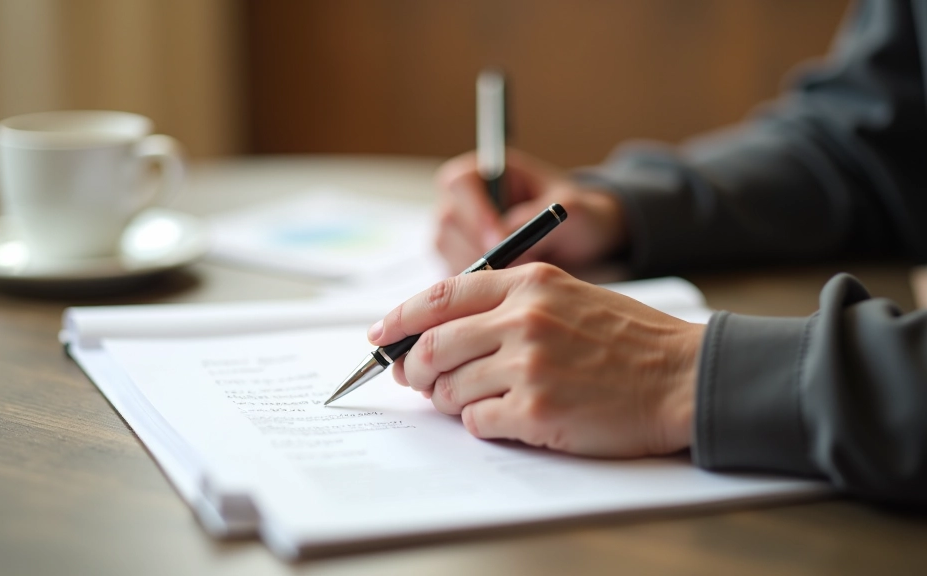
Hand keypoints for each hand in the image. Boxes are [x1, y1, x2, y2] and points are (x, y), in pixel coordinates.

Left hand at [368, 263, 704, 457]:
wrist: (682, 377)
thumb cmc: (627, 339)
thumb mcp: (568, 295)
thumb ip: (507, 304)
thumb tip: (441, 332)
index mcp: (529, 283)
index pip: (441, 295)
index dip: (399, 317)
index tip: (380, 335)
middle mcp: (524, 318)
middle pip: (433, 346)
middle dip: (415, 369)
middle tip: (416, 381)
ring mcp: (529, 365)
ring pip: (451, 389)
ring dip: (451, 401)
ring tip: (475, 401)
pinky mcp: (538, 409)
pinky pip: (478, 422)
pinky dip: (480, 424)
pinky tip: (506, 418)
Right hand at [434, 149, 628, 274]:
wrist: (581, 244)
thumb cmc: (580, 216)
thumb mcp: (575, 208)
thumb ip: (540, 215)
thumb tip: (505, 233)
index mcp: (484, 172)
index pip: (460, 183)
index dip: (476, 212)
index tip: (499, 240)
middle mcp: (461, 200)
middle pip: (447, 221)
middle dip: (476, 247)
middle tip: (509, 268)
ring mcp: (454, 232)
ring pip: (446, 251)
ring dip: (479, 268)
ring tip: (518, 275)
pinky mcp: (456, 261)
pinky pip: (453, 274)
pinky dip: (476, 286)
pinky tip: (507, 286)